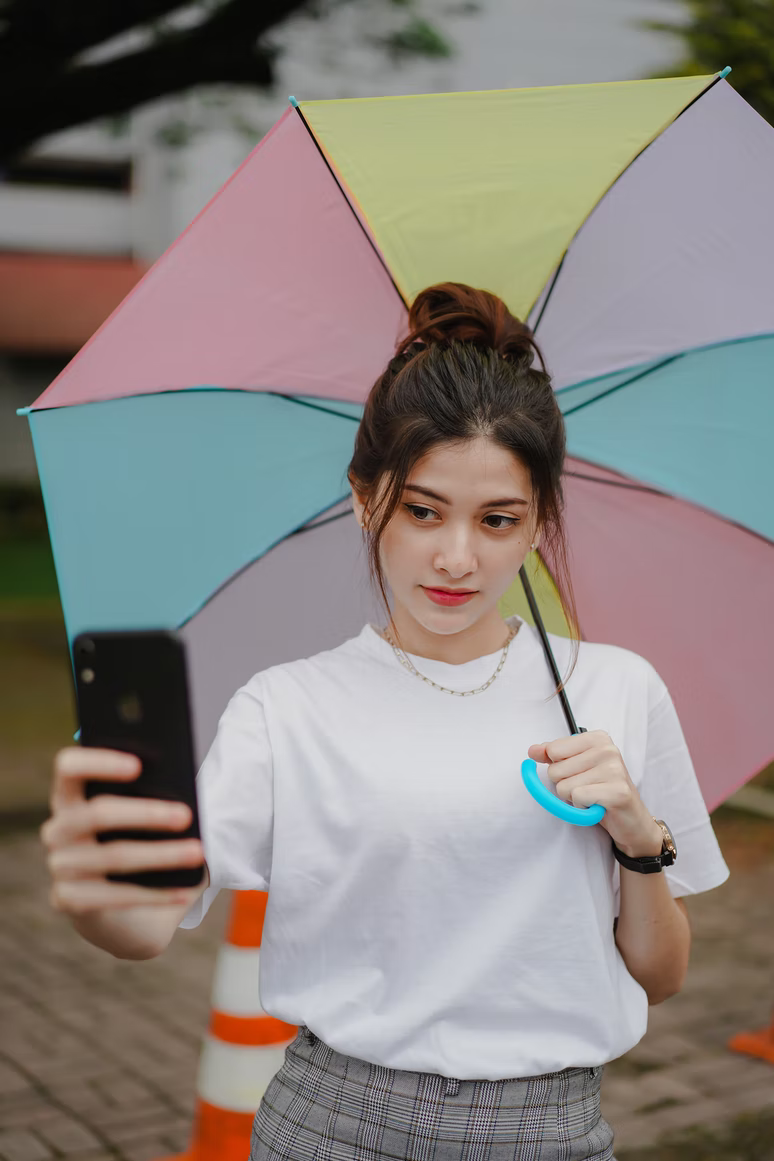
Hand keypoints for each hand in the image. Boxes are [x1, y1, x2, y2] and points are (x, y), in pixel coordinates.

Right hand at [41, 747, 205, 916]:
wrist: (118, 910)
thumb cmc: (137, 844)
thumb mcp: (143, 820)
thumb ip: (151, 800)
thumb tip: (181, 798)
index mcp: (70, 796)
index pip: (69, 767)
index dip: (99, 762)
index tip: (138, 766)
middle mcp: (57, 829)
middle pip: (97, 813)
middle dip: (146, 813)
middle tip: (186, 815)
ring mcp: (59, 866)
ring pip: (113, 855)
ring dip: (161, 854)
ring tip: (197, 852)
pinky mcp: (67, 900)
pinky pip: (114, 896)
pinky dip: (155, 895)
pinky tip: (184, 892)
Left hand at [527, 731, 662, 856]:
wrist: (631, 820)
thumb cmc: (602, 790)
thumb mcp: (576, 767)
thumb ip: (553, 756)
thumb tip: (532, 750)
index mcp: (597, 738)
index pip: (553, 749)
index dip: (558, 766)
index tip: (576, 772)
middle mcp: (607, 749)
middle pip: (555, 770)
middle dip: (565, 784)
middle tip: (587, 788)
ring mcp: (614, 769)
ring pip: (563, 786)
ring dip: (574, 798)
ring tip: (593, 796)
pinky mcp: (617, 791)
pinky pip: (577, 798)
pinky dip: (582, 807)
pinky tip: (597, 805)